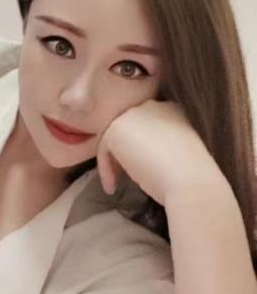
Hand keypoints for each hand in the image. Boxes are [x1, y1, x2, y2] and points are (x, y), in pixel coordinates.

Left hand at [95, 99, 222, 206]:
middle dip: (124, 153)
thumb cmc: (190, 176)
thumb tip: (138, 156)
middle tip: (123, 176)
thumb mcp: (178, 152)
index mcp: (173, 110)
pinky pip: (103, 149)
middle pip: (129, 129)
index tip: (141, 170)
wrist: (189, 179)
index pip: (147, 126)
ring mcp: (134, 114)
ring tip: (116, 185)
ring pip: (115, 139)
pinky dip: (105, 169)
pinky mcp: (117, 128)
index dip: (140, 148)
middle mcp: (153, 106)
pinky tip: (112, 188)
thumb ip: (160, 146)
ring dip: (113, 163)